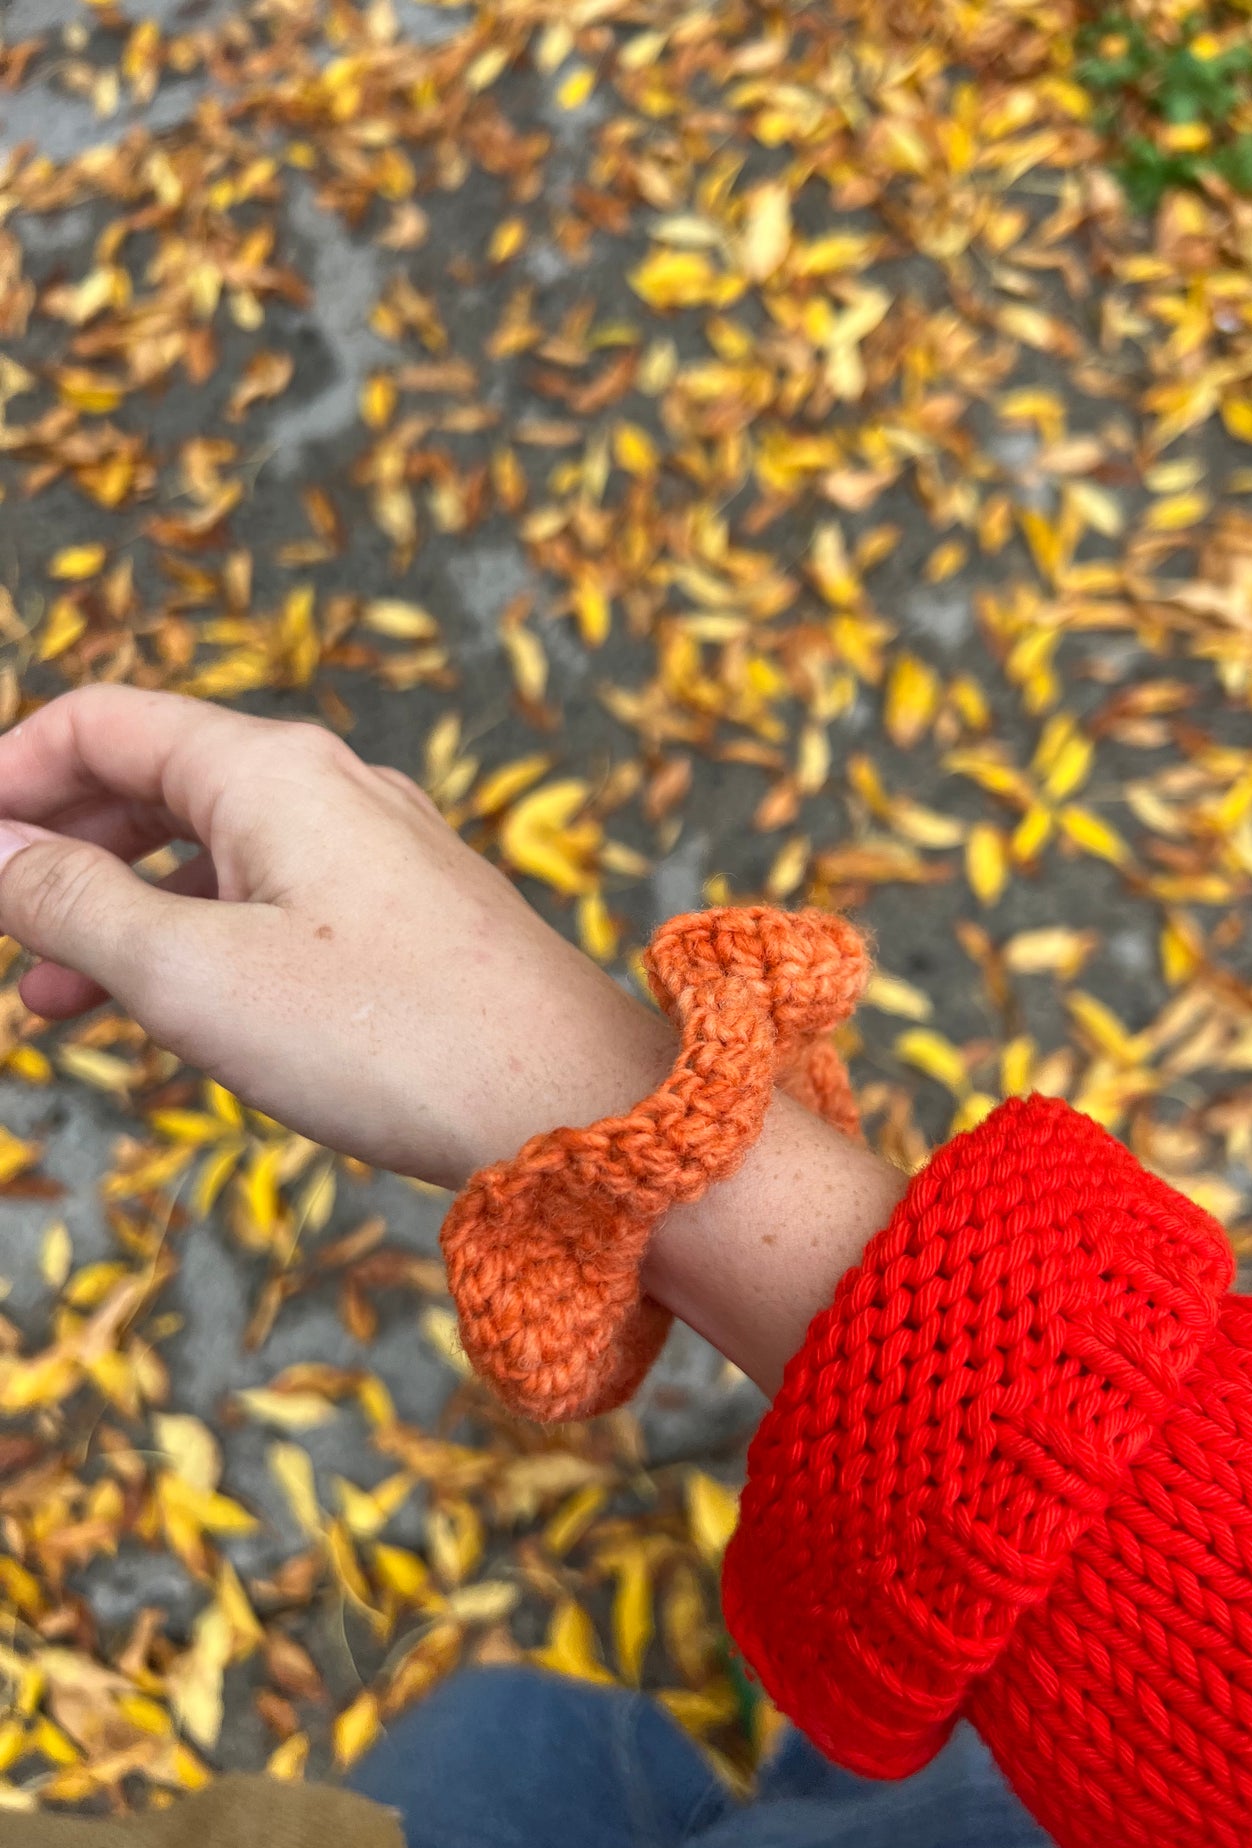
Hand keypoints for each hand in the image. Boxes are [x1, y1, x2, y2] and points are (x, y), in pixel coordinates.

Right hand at [0, 687, 903, 1390]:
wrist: (574, 1100)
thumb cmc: (386, 1036)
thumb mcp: (193, 974)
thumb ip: (73, 905)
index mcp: (268, 769)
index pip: (102, 723)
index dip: (9, 776)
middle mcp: (329, 785)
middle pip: (155, 781)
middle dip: (60, 853)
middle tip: (5, 941)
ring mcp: (379, 847)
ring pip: (215, 853)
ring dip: (125, 912)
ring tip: (57, 1006)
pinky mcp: (412, 912)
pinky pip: (276, 899)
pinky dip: (205, 940)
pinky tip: (183, 1013)